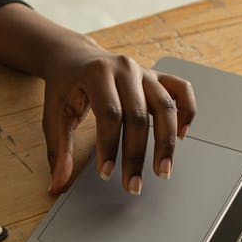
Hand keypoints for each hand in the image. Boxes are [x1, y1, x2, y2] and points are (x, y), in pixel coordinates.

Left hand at [42, 43, 196, 194]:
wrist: (74, 56)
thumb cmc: (64, 87)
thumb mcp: (53, 115)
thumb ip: (57, 150)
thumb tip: (57, 185)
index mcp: (97, 73)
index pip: (109, 114)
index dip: (109, 146)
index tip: (106, 173)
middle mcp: (125, 69)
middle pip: (139, 115)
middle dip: (136, 155)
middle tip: (134, 185)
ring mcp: (144, 71)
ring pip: (166, 106)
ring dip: (166, 142)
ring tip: (163, 171)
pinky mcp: (157, 76)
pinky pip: (181, 90)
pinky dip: (187, 111)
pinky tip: (181, 135)